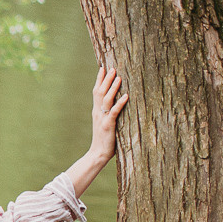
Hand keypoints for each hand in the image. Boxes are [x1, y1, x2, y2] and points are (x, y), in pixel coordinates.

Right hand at [63, 67, 130, 198]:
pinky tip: (126, 96)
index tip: (102, 67)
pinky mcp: (109, 126)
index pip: (96, 92)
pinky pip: (114, 112)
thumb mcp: (105, 124)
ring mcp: (102, 119)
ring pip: (107, 99)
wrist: (98, 154)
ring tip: (119, 77)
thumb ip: (108, 114)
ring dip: (113, 87)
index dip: (99, 79)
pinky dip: (120, 103)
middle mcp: (97, 113)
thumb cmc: (104, 140)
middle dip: (106, 79)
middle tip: (112, 67)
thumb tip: (116, 104)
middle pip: (100, 92)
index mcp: (96, 111)